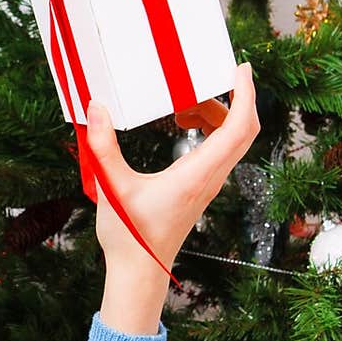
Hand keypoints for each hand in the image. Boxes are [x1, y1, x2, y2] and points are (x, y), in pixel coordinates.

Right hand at [88, 61, 259, 276]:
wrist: (139, 270)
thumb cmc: (128, 235)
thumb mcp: (111, 187)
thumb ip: (102, 147)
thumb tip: (96, 108)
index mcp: (196, 175)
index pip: (237, 128)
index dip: (245, 95)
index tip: (240, 69)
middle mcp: (210, 179)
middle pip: (243, 131)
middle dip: (235, 97)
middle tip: (213, 76)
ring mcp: (209, 184)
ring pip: (233, 141)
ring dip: (220, 113)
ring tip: (185, 103)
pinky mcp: (202, 188)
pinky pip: (221, 151)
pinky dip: (213, 129)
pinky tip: (183, 124)